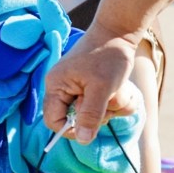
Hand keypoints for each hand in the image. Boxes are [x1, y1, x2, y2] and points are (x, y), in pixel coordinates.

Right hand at [43, 24, 137, 143]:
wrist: (119, 32)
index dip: (71, 129)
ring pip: (92, 113)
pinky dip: (114, 101)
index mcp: (56, 86)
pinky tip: (120, 88)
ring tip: (117, 90)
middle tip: (108, 100)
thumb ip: (90, 114)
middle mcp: (62, 88)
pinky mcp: (90, 86)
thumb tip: (82, 140)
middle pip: (75, 118)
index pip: (53, 120)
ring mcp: (76, 87)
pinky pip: (101, 105)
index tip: (92, 127)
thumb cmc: (107, 55)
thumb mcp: (101, 87)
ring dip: (110, 107)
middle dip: (97, 114)